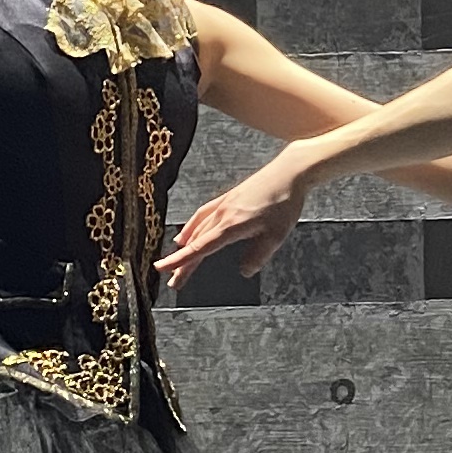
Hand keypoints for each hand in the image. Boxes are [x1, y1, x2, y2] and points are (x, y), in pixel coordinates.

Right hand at [160, 153, 317, 291]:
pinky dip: (192, 226)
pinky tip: (188, 232)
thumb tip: (244, 271)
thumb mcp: (276, 236)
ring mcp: (223, 205)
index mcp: (231, 226)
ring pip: (197, 228)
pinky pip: (203, 214)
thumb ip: (258, 256)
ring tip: (177, 260)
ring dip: (186, 246)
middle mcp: (222, 215)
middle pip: (195, 242)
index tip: (162, 269)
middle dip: (182, 262)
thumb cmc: (284, 202)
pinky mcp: (228, 197)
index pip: (199, 248)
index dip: (180, 261)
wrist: (289, 172)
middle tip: (174, 281)